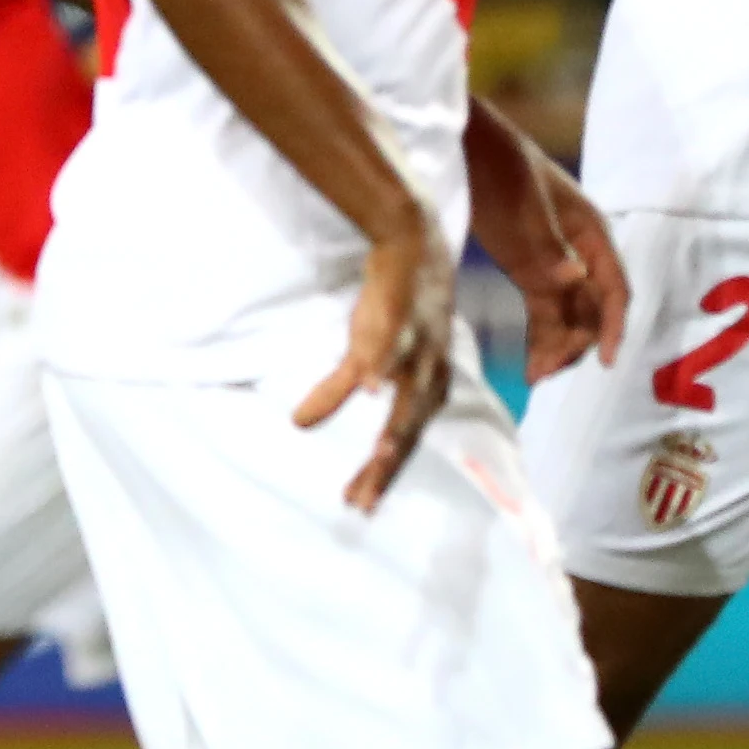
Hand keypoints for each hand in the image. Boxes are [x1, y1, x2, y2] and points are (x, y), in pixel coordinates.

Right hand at [301, 225, 459, 513]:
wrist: (413, 243)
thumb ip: (365, 384)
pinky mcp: (392, 315)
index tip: (361, 505)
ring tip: (376, 458)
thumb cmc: (402, 303)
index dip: (386, 472)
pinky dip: (375, 368)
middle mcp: (427, 371)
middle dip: (385, 467)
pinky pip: (382, 346)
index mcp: (429, 383)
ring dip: (391, 428)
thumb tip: (318, 417)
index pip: (407, 439)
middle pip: (407, 429)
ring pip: (403, 395)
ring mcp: (412, 346)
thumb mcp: (384, 348)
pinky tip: (365, 389)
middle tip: (360, 502)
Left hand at [465, 108, 630, 375]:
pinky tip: (532, 362)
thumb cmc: (497, 166)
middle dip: (576, 342)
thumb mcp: (524, 208)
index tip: (603, 361)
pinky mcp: (526, 265)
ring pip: (567, 313)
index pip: (614, 287)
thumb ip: (548, 248)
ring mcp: (552, 258)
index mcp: (590, 231)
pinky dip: (540, 334)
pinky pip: (543, 308)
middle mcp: (578, 249)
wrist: (458, 143)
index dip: (612, 325)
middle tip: (545, 372)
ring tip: (536, 376)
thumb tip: (575, 279)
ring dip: (557, 345)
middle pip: (591, 307)